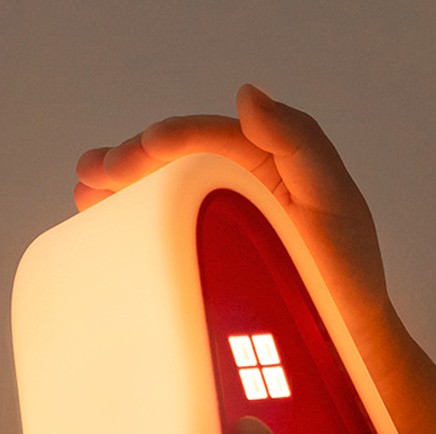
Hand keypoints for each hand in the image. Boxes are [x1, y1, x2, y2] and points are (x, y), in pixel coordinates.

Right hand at [74, 84, 393, 338]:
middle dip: (134, 161)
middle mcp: (248, 183)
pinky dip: (142, 220)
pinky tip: (112, 223)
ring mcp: (231, 219)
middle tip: (93, 176)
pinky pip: (176, 225)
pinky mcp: (220, 252)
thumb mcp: (334, 201)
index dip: (171, 139)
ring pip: (171, 190)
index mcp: (274, 163)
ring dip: (127, 187)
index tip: (134, 156)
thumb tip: (247, 95)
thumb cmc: (348, 273)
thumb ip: (298, 142)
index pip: (213, 138)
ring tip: (86, 192)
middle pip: (181, 160)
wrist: (349, 335)